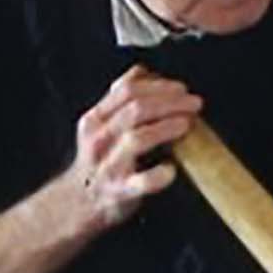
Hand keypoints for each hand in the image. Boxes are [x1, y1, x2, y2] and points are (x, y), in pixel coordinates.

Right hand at [62, 66, 200, 233]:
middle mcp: (100, 139)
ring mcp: (109, 165)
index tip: (181, 88)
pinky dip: (158, 175)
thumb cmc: (98, 160)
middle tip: (193, 103)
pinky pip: (141, 182)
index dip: (158, 86)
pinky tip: (172, 170)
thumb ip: (119, 98)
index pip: (126, 91)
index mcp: (96, 119)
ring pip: (137, 139)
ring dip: (166, 128)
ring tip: (187, 124)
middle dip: (169, 103)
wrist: (79, 201)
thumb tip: (143, 71)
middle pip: (135, 110)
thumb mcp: (101, 124)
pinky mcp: (120, 191)